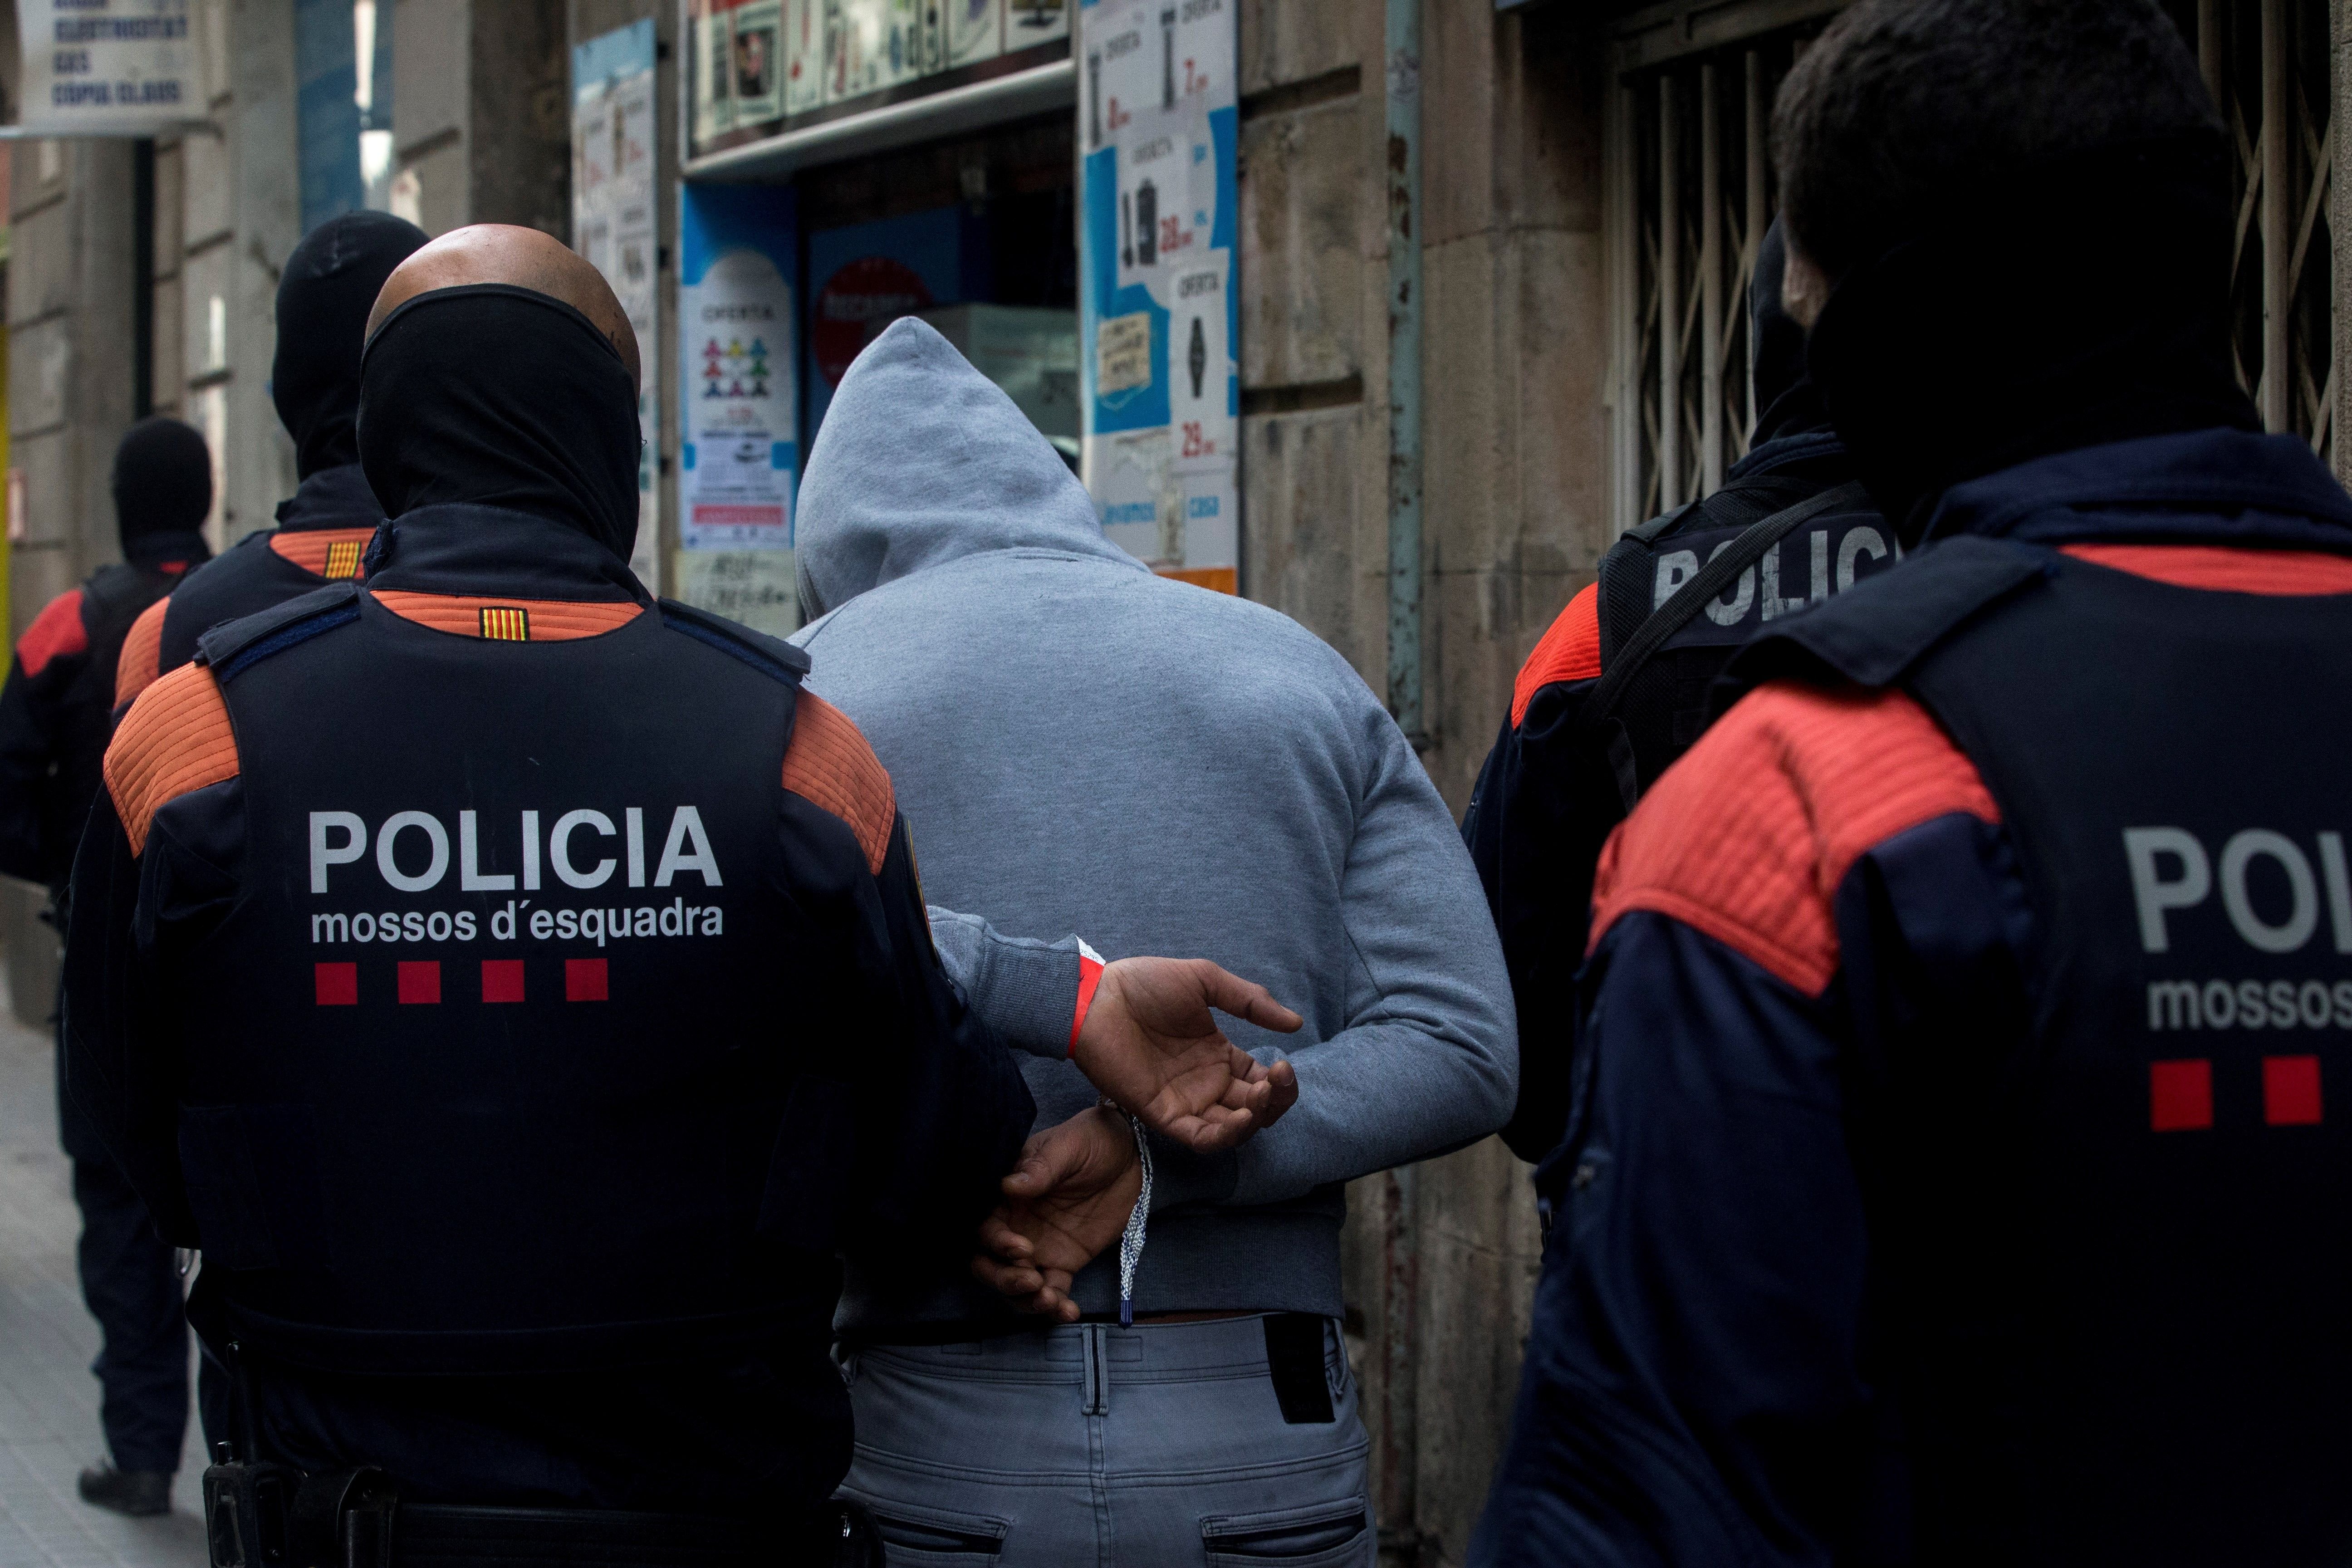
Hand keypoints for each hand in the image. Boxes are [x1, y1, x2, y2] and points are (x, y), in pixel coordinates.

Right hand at [971, 1107, 1142, 1320]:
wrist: (1133, 1156)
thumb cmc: (1093, 1140)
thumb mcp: (1070, 1146)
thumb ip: (1041, 1168)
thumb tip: (1008, 1185)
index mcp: (1008, 1196)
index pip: (985, 1227)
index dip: (996, 1243)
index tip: (1021, 1247)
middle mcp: (1016, 1225)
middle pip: (989, 1263)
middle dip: (1003, 1280)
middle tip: (1032, 1281)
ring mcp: (1038, 1247)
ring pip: (1016, 1283)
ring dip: (1025, 1300)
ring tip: (1050, 1301)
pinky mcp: (1063, 1262)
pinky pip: (1052, 1291)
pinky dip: (1056, 1307)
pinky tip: (1069, 1312)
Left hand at [1072, 957, 1302, 1153]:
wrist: (1096, 998)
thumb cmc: (1144, 984)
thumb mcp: (1205, 981)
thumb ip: (1250, 1000)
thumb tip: (1296, 1023)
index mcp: (1218, 1055)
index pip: (1261, 1080)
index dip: (1279, 1081)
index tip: (1283, 1065)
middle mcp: (1206, 1083)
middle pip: (1255, 1108)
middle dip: (1275, 1100)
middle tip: (1276, 1080)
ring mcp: (1186, 1101)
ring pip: (1233, 1129)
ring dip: (1255, 1119)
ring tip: (1259, 1097)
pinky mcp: (1163, 1115)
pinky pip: (1201, 1137)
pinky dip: (1226, 1135)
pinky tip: (1242, 1118)